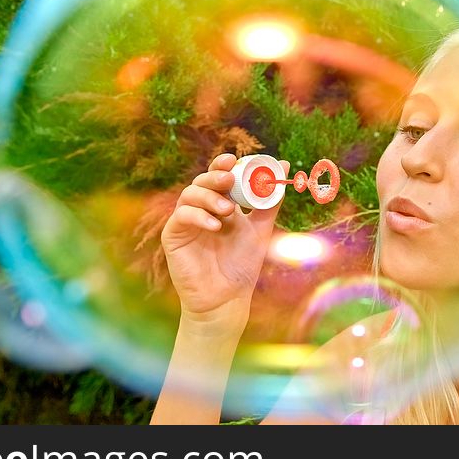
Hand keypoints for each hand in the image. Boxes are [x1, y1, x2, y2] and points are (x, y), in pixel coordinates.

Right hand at [161, 153, 288, 333]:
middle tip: (229, 180)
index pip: (218, 176)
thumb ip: (270, 201)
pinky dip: (198, 216)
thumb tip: (285, 167)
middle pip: (201, 181)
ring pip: (189, 195)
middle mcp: (201, 209)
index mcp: (220, 204)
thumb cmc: (242, 265)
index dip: (222, 164)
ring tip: (227, 211)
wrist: (227, 298)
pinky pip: (181, 217)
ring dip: (208, 197)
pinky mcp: (173, 236)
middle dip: (215, 177)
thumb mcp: (261, 228)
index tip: (234, 160)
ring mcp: (186, 222)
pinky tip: (215, 225)